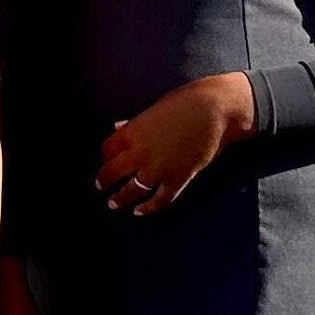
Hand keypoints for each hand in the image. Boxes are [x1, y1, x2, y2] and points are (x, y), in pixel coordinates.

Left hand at [95, 73, 255, 214]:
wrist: (214, 111)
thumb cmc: (185, 102)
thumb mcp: (154, 108)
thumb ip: (135, 123)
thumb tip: (118, 127)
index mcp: (132, 132)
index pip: (107, 149)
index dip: (105, 156)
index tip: (106, 159)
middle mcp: (140, 153)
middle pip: (112, 172)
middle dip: (104, 181)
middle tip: (100, 186)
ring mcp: (158, 169)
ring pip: (132, 190)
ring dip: (120, 199)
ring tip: (113, 204)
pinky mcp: (177, 179)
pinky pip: (159, 200)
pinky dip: (148, 208)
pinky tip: (139, 212)